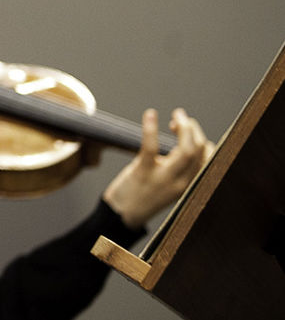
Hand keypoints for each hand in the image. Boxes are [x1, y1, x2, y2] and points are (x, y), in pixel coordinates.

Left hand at [102, 107, 212, 228]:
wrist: (122, 216)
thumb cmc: (144, 193)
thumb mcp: (170, 183)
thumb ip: (179, 166)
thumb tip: (184, 138)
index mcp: (189, 184)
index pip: (209, 158)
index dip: (203, 139)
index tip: (189, 130)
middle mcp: (180, 183)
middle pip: (199, 151)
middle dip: (194, 129)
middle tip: (182, 117)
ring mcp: (162, 179)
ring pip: (185, 151)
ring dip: (184, 128)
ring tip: (177, 116)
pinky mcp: (142, 173)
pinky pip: (151, 148)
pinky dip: (151, 128)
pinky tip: (150, 114)